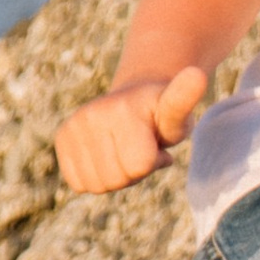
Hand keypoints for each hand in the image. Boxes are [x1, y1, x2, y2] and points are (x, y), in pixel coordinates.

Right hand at [55, 68, 207, 195]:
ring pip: (98, 185)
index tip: (157, 142)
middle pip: (117, 178)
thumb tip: (197, 74)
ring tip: (124, 152)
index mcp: (123, 109)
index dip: (155, 161)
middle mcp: (92, 115)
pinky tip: (106, 157)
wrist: (134, 100)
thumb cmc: (161, 114)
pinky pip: (79, 183)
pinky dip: (96, 179)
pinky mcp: (62, 138)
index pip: (140, 164)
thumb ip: (185, 99)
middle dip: (135, 172)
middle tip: (140, 148)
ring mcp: (74, 126)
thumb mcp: (178, 111)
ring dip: (116, 177)